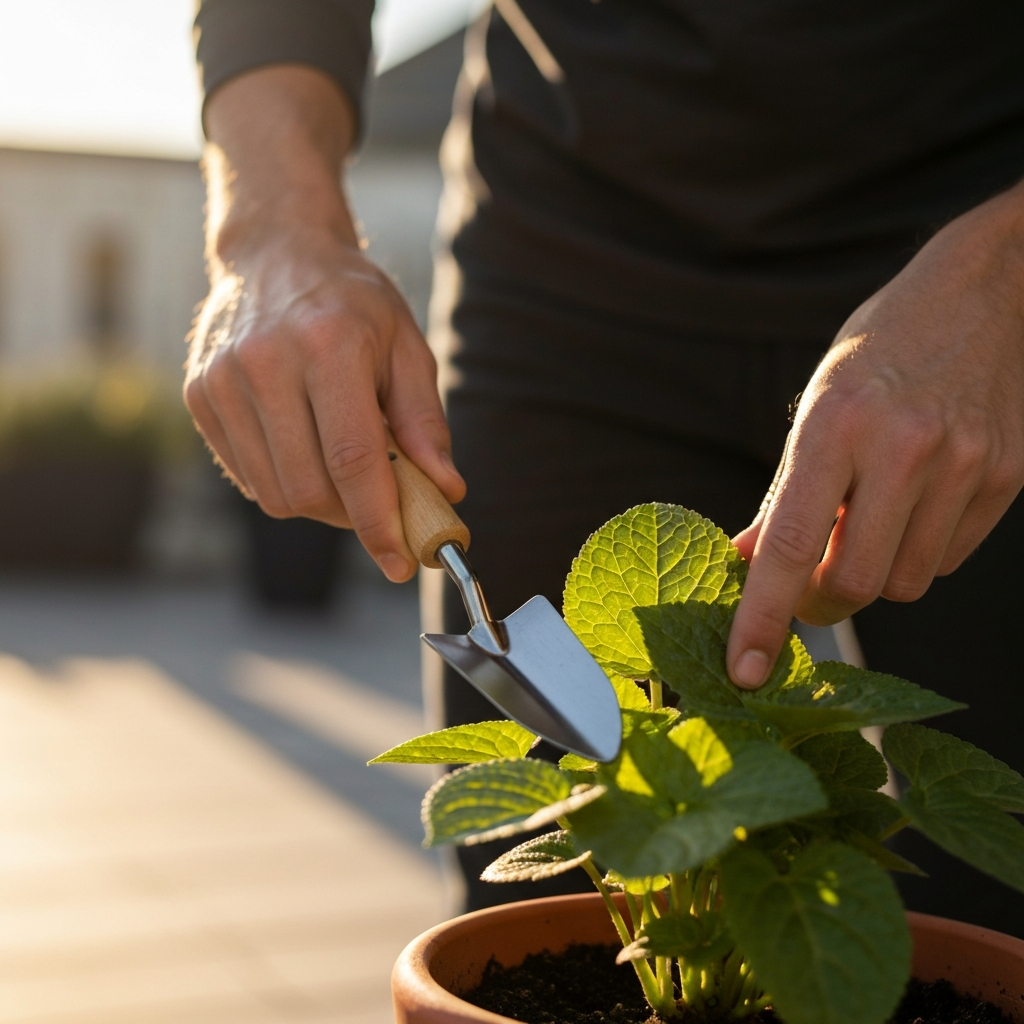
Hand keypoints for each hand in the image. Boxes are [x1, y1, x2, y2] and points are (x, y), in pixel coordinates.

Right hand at [184, 66, 464, 581]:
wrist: (276, 254)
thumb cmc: (353, 303)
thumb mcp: (407, 348)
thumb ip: (425, 422)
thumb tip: (446, 489)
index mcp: (329, 344)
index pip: (354, 460)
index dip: (380, 523)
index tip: (401, 563)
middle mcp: (266, 362)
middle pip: (312, 488)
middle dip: (354, 514)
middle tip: (381, 502)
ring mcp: (223, 381)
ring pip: (277, 494)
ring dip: (321, 503)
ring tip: (343, 467)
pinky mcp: (199, 397)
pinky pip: (250, 478)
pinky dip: (286, 482)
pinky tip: (304, 445)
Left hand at [727, 182, 1023, 687]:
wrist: (986, 292)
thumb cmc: (880, 351)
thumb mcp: (815, 407)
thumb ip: (784, 494)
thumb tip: (744, 563)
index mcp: (836, 424)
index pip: (787, 546)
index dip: (760, 618)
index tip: (742, 670)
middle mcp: (903, 447)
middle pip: (852, 583)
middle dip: (819, 600)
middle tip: (805, 582)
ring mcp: (965, 464)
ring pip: (904, 582)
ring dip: (871, 574)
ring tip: (866, 522)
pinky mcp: (1006, 477)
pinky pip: (947, 558)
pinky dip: (916, 553)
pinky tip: (912, 507)